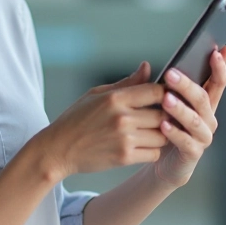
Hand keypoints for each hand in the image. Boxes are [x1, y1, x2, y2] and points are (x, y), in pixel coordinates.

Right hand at [35, 62, 167, 179]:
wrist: (59, 149)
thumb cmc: (76, 119)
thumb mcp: (97, 94)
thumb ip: (126, 83)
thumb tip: (147, 67)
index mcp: (115, 98)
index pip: (156, 91)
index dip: (166, 94)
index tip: (165, 98)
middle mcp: (122, 117)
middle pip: (163, 114)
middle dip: (165, 116)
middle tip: (161, 117)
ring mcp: (124, 138)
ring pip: (163, 135)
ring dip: (161, 134)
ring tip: (151, 132)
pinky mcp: (124, 157)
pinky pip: (154, 154)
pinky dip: (152, 151)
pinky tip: (143, 146)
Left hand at [152, 46, 225, 187]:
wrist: (164, 162)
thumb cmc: (165, 127)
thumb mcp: (163, 103)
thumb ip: (157, 88)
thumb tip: (145, 64)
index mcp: (205, 103)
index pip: (217, 82)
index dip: (220, 67)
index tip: (218, 51)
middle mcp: (208, 118)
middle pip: (202, 98)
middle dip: (187, 85)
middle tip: (170, 74)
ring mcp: (203, 136)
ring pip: (195, 120)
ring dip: (180, 108)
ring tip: (166, 99)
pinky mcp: (193, 153)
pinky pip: (186, 141)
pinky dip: (175, 133)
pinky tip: (164, 125)